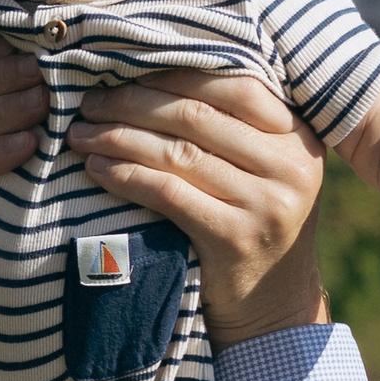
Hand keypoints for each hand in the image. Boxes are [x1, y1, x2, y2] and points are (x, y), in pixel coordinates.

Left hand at [66, 74, 327, 346]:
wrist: (273, 309)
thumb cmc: (254, 227)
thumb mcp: (264, 171)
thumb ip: (236, 128)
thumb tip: (159, 73)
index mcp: (298, 135)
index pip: (231, 84)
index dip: (172, 73)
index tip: (123, 70)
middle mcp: (289, 165)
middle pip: (197, 115)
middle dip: (134, 102)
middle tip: (89, 100)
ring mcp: (265, 203)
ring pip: (178, 152)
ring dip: (119, 138)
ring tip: (81, 134)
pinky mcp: (234, 237)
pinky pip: (168, 194)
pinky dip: (126, 177)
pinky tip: (97, 170)